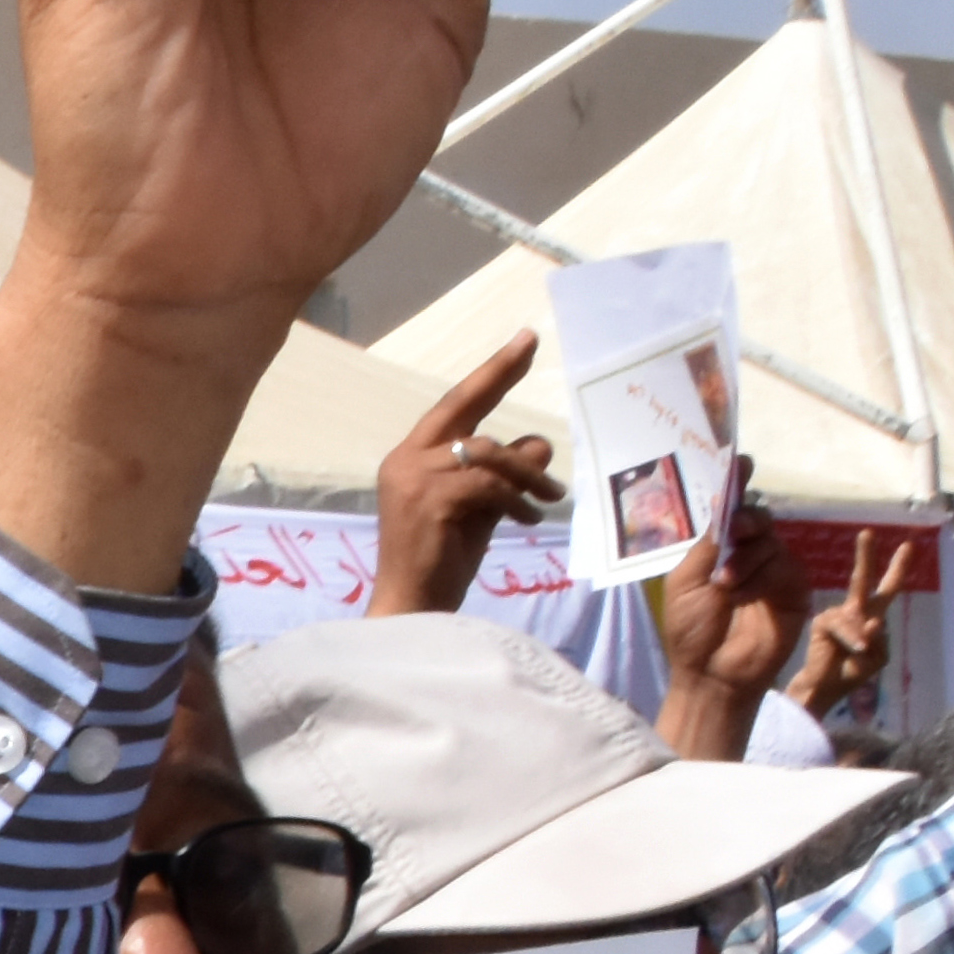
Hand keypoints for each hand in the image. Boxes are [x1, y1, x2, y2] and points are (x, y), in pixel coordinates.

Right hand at [369, 334, 556, 615]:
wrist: (412, 611)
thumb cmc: (441, 566)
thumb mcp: (481, 511)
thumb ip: (504, 477)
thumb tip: (540, 444)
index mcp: (409, 458)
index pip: (454, 406)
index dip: (490, 374)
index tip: (523, 342)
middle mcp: (405, 459)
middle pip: (464, 407)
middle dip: (500, 377)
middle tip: (531, 348)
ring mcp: (412, 478)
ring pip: (485, 451)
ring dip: (525, 474)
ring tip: (548, 500)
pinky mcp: (429, 501)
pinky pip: (487, 484)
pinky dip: (514, 498)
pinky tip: (527, 518)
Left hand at [657, 490, 814, 699]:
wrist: (710, 673)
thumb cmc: (691, 631)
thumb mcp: (686, 581)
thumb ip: (707, 543)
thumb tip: (723, 505)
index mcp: (722, 549)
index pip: (733, 510)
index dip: (738, 484)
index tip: (741, 461)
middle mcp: (751, 554)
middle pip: (758, 518)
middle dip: (747, 520)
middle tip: (737, 529)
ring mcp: (775, 570)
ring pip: (770, 541)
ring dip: (746, 560)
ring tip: (725, 587)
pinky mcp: (794, 589)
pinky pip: (783, 566)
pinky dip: (761, 577)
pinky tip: (742, 596)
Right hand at [792, 529, 898, 710]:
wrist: (823, 689)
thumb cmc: (850, 674)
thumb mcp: (876, 658)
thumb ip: (878, 640)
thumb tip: (870, 623)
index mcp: (872, 617)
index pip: (887, 589)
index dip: (898, 568)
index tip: (908, 545)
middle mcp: (855, 611)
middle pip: (862, 580)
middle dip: (866, 556)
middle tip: (868, 532)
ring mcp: (837, 616)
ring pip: (856, 616)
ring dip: (860, 637)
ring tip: (858, 653)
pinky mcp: (822, 622)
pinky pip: (842, 626)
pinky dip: (850, 638)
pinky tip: (851, 650)